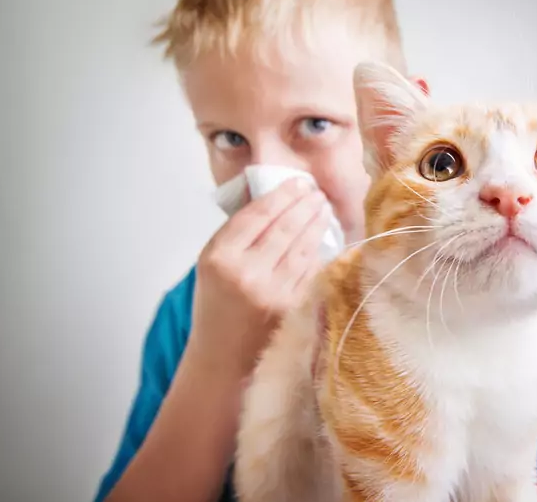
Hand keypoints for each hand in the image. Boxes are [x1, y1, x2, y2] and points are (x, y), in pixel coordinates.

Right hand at [187, 177, 329, 377]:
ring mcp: (271, 292)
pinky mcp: (290, 307)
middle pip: (283, 228)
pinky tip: (322, 238)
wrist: (220, 353)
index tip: (297, 183)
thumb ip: (238, 233)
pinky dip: (317, 252)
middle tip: (317, 193)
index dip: (281, 195)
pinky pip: (309, 271)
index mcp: (220, 256)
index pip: (257, 215)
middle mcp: (245, 272)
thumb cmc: (215, 302)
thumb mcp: (212, 262)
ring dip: (316, 225)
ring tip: (324, 209)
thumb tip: (275, 199)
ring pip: (301, 248)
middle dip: (304, 206)